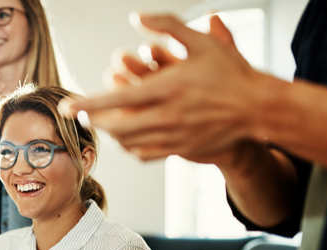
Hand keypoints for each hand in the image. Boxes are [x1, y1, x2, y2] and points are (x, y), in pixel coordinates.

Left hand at [65, 14, 268, 168]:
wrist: (258, 109)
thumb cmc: (231, 73)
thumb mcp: (201, 41)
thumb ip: (168, 25)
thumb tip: (136, 18)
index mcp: (168, 88)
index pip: (117, 99)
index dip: (88, 104)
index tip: (68, 105)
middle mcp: (168, 116)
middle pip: (116, 126)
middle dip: (92, 121)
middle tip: (77, 114)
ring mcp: (174, 136)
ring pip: (128, 142)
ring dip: (107, 134)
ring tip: (97, 123)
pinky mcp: (180, 150)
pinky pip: (145, 154)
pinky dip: (127, 148)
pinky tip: (121, 138)